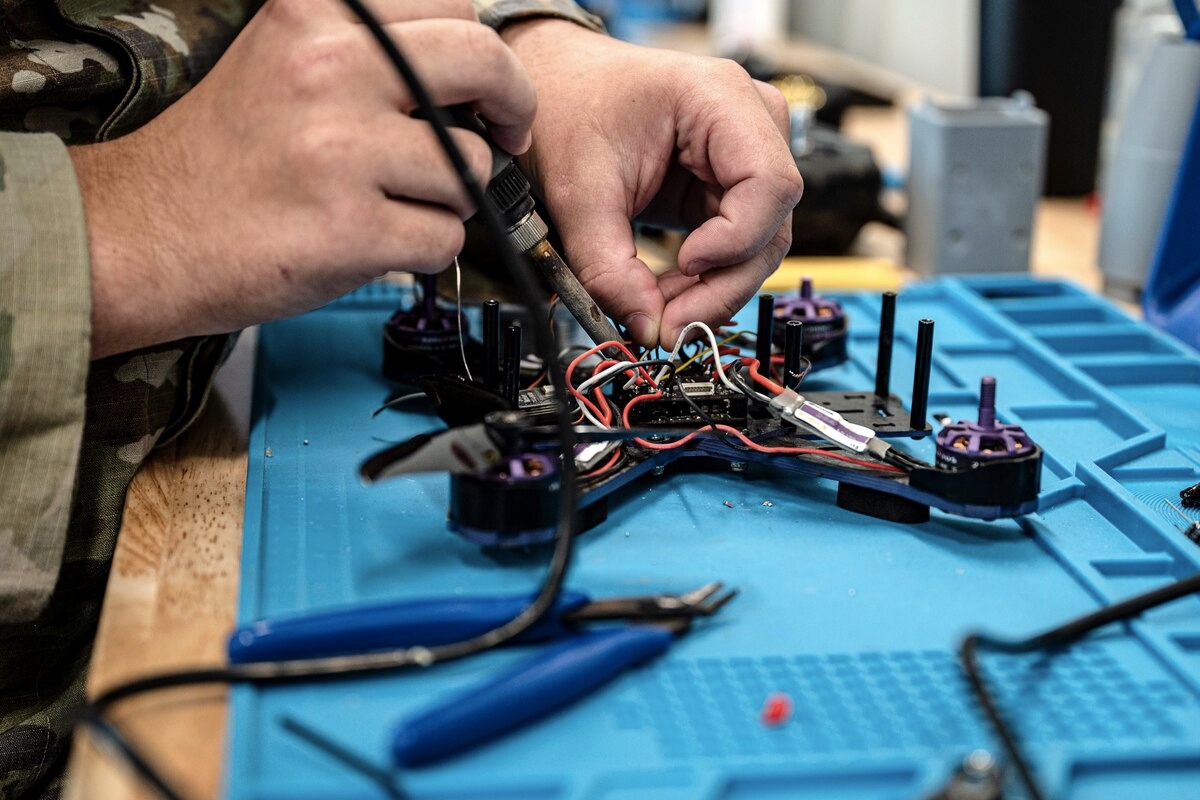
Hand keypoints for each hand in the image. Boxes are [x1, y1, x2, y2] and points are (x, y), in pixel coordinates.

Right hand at [72, 0, 535, 357]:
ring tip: (388, 203)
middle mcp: (331, 68)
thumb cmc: (228, 155)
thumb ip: (371, 47)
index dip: (482, 55)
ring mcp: (343, 150)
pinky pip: (444, 237)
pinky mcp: (352, 227)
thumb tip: (476, 68)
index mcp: (317, 14)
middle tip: (508, 136)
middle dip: (515, 105)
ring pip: (471, 170)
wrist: (147, 233)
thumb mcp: (285, 56)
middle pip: (484, 64)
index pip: (452, 6)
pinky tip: (373, 241)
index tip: (484, 89)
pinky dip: (422, 250)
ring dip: (449, 198)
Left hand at [502, 20, 801, 347]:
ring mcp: (747, 157)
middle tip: (669, 324)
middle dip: (720, 285)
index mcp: (720, 98)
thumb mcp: (578, 193)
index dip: (735, 238)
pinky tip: (664, 296)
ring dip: (710, 290)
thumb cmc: (571, 108)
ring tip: (657, 312)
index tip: (685, 264)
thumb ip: (608, 268)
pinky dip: (702, 281)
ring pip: (759, 246)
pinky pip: (736, 249)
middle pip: (771, 225)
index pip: (769, 183)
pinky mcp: (731, 189)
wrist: (559, 91)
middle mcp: (750, 123)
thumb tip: (645, 327)